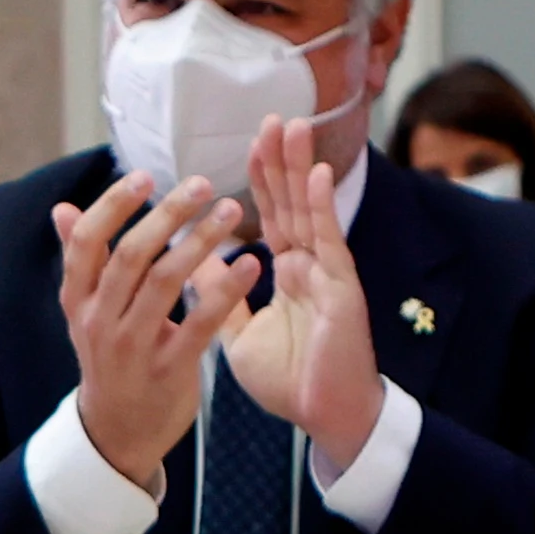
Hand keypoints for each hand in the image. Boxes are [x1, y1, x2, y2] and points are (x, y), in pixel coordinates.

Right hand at [51, 173, 256, 490]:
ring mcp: (132, 347)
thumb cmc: (110, 360)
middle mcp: (99, 321)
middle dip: (166, 215)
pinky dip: (227, 290)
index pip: (86, 244)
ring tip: (231, 212)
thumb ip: (81, 261)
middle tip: (201, 184)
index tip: (144, 176)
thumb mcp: (85, 313)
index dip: (112, 207)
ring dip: (201, 241)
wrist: (118, 433)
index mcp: (78, 301)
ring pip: (165, 282)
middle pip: (130, 257)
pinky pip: (201, 323)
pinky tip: (250, 264)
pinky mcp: (168, 369)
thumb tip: (62, 208)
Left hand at [216, 116, 385, 470]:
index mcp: (286, 274)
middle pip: (292, 202)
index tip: (251, 143)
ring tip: (293, 125)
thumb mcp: (238, 334)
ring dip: (301, 168)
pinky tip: (316, 174)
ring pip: (310, 211)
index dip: (262, 180)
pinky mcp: (341, 289)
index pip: (272, 216)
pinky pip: (329, 242)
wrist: (324, 417)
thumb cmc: (289, 380)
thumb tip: (192, 265)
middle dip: (281, 160)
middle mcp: (309, 265)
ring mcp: (327, 273)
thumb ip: (219, 298)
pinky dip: (321, 207)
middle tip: (273, 116)